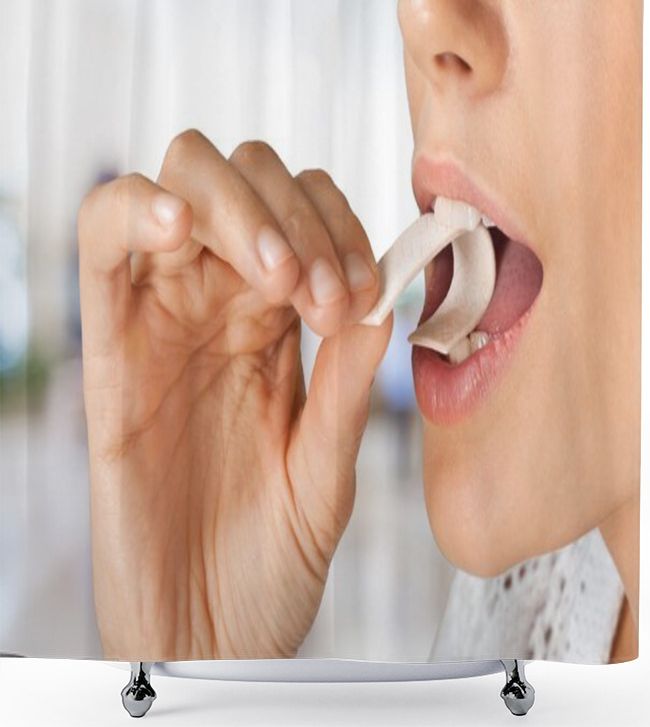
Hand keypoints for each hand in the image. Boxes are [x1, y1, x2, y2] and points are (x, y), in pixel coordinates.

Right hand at [78, 129, 391, 659]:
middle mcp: (219, 309)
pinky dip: (132, 211)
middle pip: (242, 180)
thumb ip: (348, 379)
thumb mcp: (330, 464)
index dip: (339, 228)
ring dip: (237, 209)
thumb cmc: (275, 556)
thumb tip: (383, 290)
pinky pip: (100, 248)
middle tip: (324, 293)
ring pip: (179, 188)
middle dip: (292, 214)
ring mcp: (162, 322)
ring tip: (277, 278)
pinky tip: (177, 224)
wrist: (216, 635)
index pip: (305, 213)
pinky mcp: (107, 354)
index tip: (362, 292)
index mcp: (277, 327)